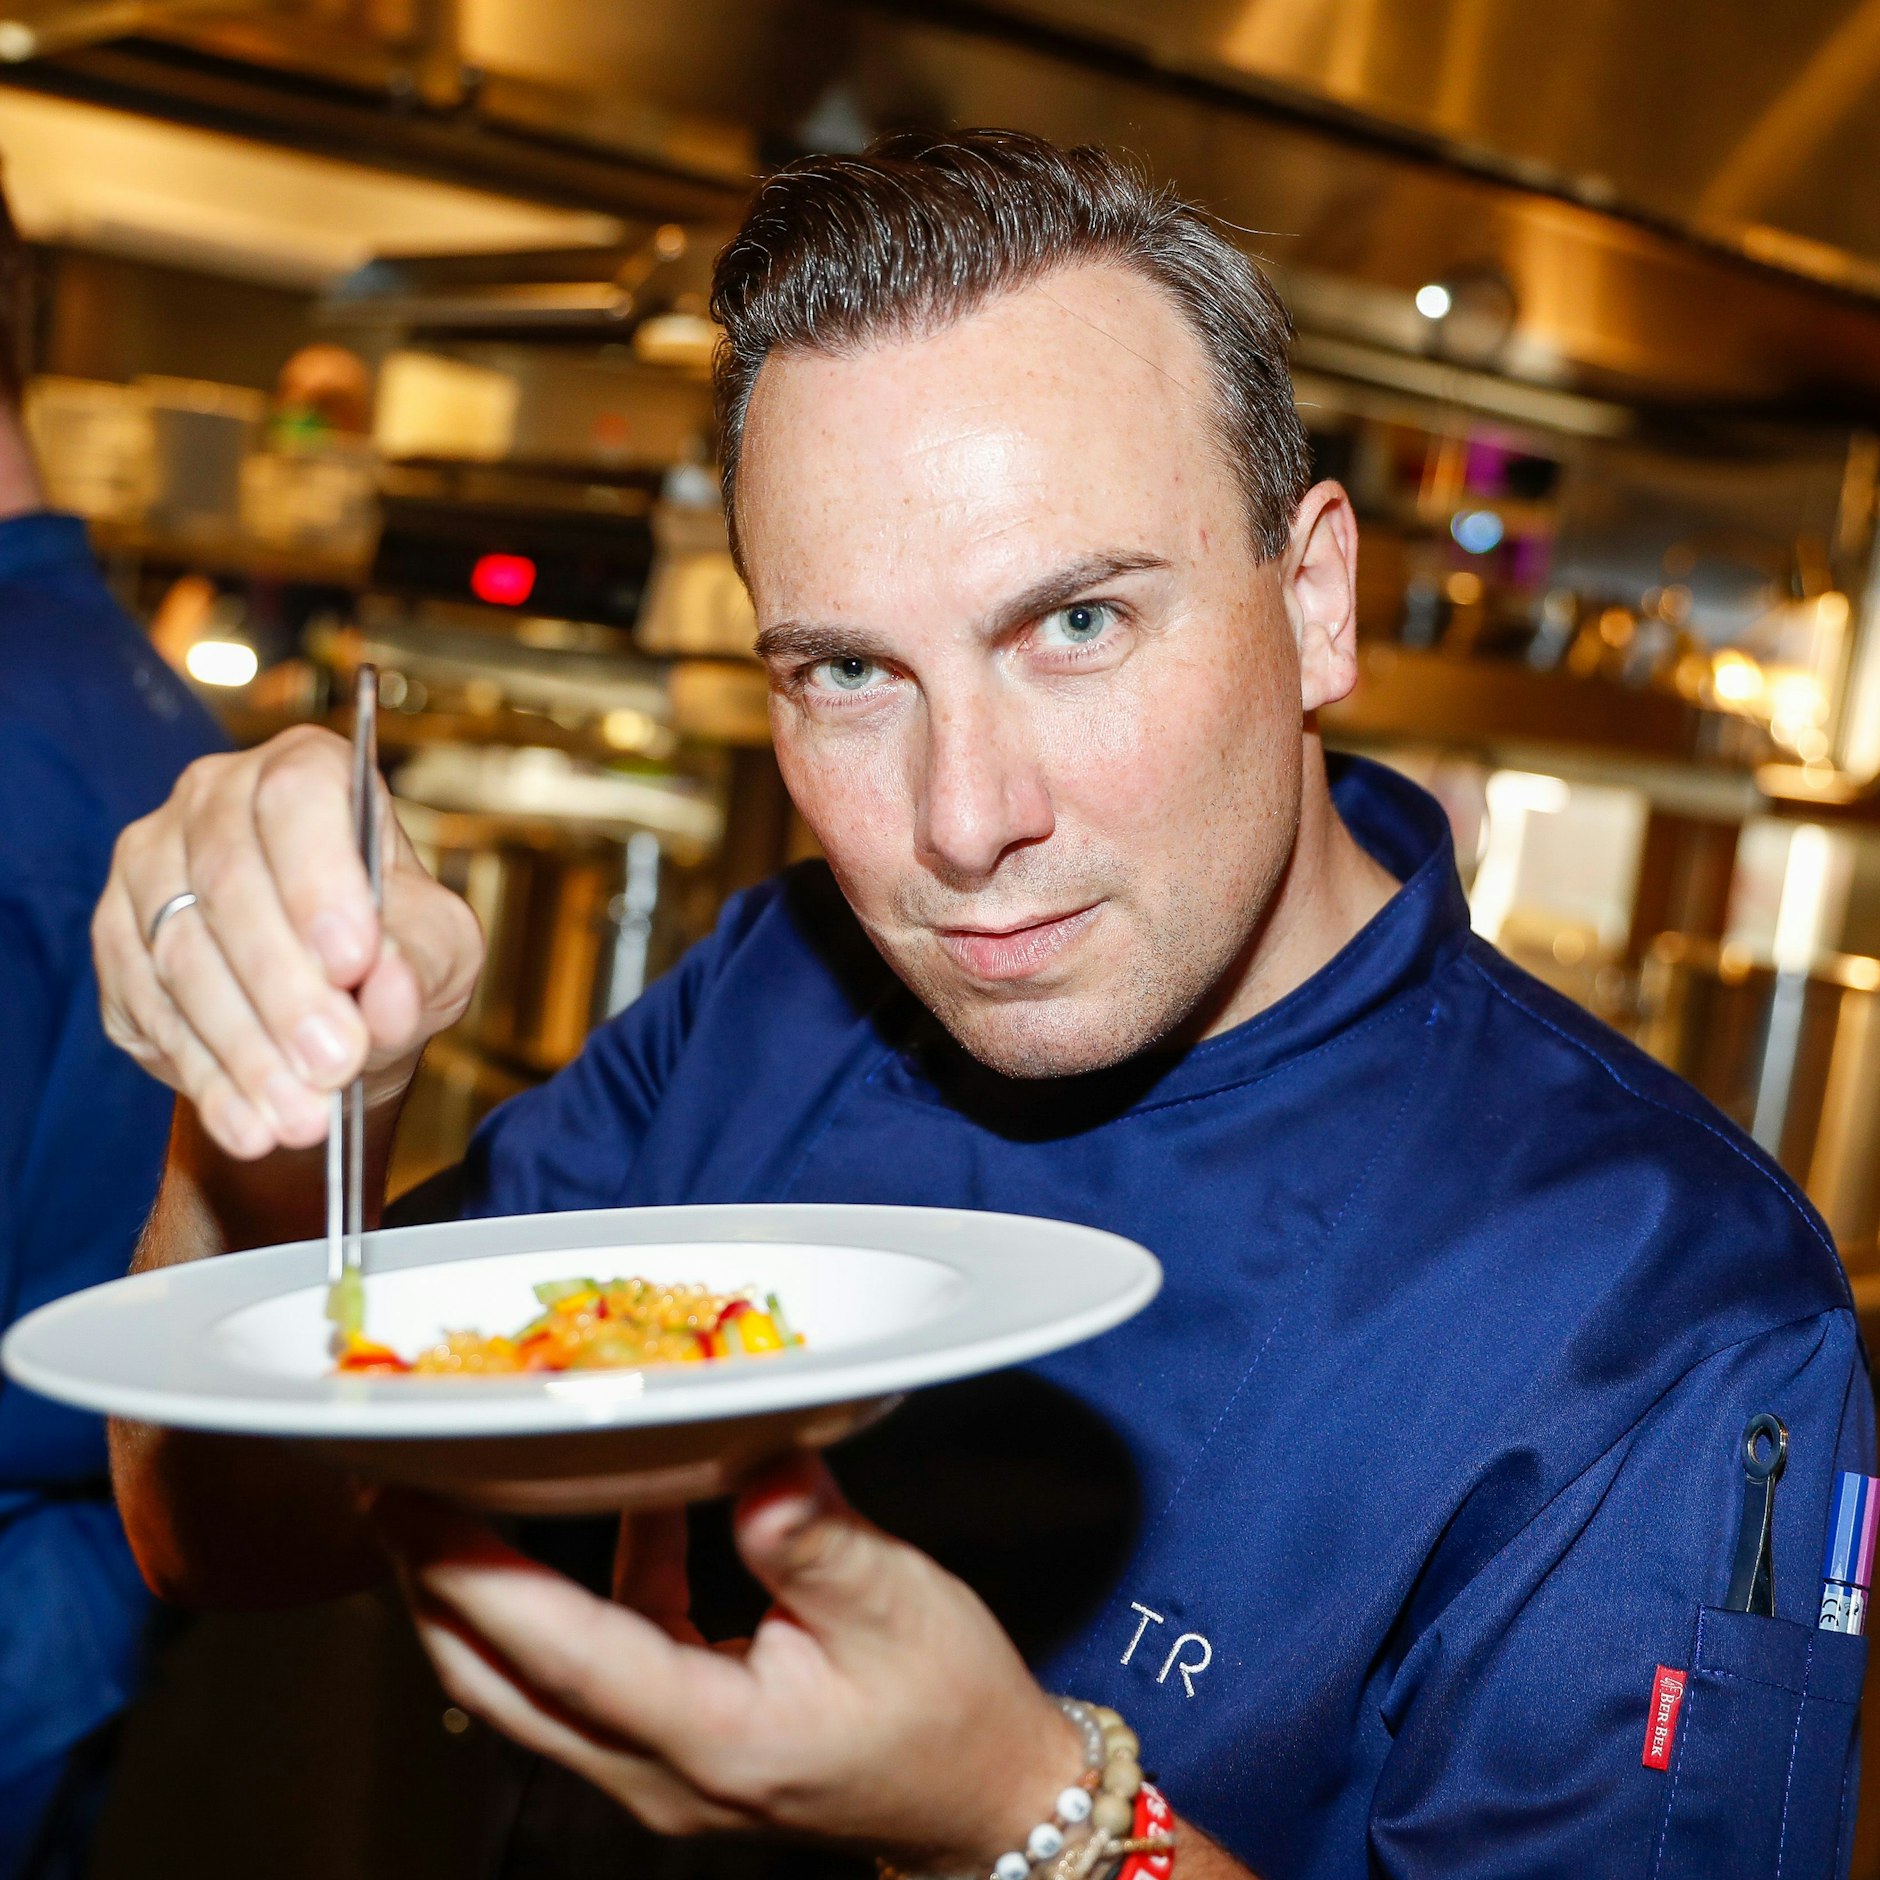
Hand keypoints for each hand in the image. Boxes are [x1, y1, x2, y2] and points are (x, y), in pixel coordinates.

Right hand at [92, 726, 482, 1159]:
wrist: (332, 1012)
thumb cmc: (395, 955)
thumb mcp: (440, 952)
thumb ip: (422, 963)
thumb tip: (387, 986)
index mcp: (306, 772)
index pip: (297, 800)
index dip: (319, 881)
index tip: (354, 961)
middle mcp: (215, 801)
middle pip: (230, 884)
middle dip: (285, 987)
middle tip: (336, 1062)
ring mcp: (151, 866)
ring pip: (181, 955)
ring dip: (246, 1047)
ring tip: (303, 1115)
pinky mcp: (116, 940)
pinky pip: (146, 1009)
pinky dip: (206, 1076)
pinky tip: (251, 1123)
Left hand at [377, 1455, 1085, 1868]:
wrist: (984, 1797)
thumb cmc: (950, 1708)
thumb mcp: (897, 1605)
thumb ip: (815, 1535)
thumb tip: (757, 1459)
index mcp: (709, 1736)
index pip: (559, 1653)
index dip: (472, 1573)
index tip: (406, 1501)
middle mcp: (660, 1770)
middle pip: (499, 1684)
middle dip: (431, 1587)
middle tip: (389, 1491)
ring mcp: (659, 1770)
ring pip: (528, 1687)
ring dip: (483, 1595)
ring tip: (458, 1499)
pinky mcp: (676, 1747)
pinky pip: (594, 1670)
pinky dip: (581, 1594)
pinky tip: (630, 1515)